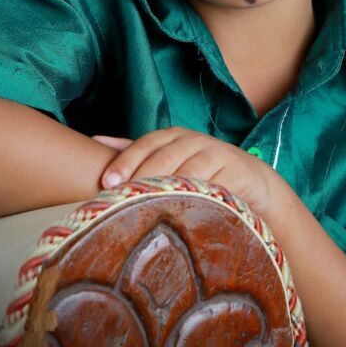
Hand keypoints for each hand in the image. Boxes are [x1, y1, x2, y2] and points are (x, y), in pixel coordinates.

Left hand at [91, 127, 288, 226]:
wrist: (252, 180)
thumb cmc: (203, 170)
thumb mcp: (169, 156)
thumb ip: (134, 150)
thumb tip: (94, 141)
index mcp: (173, 136)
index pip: (146, 144)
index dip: (127, 161)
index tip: (107, 182)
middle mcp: (194, 141)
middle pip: (165, 157)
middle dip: (143, 177)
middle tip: (123, 199)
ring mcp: (217, 154)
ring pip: (189, 171)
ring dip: (170, 189)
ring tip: (151, 207)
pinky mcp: (237, 171)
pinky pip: (217, 185)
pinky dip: (202, 196)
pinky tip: (187, 210)